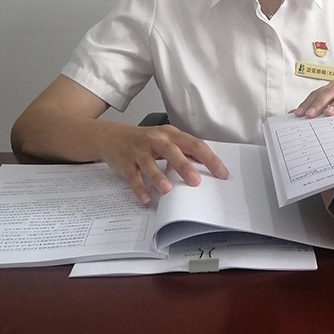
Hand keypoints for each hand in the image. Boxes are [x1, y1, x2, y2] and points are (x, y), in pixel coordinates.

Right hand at [98, 123, 228, 205]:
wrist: (112, 136)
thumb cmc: (145, 141)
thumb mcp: (165, 140)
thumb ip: (183, 151)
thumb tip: (206, 167)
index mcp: (170, 134)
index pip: (194, 144)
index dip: (209, 158)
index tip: (221, 173)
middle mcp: (155, 140)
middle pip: (171, 151)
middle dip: (184, 166)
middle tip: (196, 181)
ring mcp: (139, 151)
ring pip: (149, 163)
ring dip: (158, 177)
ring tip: (168, 190)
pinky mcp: (125, 163)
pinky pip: (132, 176)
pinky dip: (139, 188)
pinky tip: (146, 199)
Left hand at [294, 80, 333, 118]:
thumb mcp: (329, 112)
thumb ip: (313, 112)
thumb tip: (291, 116)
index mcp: (332, 89)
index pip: (317, 94)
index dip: (307, 103)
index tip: (298, 114)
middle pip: (330, 92)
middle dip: (319, 103)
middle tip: (311, 115)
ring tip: (329, 113)